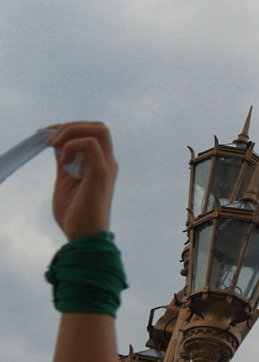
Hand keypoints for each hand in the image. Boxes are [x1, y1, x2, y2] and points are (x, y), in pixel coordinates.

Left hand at [46, 122, 116, 239]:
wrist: (83, 236)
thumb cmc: (75, 214)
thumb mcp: (65, 180)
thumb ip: (64, 161)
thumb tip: (57, 144)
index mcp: (100, 164)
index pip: (92, 133)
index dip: (69, 129)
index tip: (47, 136)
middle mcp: (107, 162)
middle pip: (98, 126)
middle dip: (71, 126)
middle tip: (51, 140)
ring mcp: (106, 166)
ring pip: (98, 129)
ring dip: (72, 131)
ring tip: (55, 146)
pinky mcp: (101, 173)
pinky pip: (90, 144)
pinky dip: (73, 145)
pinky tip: (63, 162)